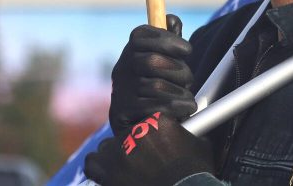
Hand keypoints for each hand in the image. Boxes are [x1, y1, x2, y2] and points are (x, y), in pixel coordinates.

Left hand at [84, 112, 213, 185]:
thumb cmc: (194, 173)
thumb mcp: (200, 146)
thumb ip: (192, 132)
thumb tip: (193, 128)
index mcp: (158, 121)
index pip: (146, 121)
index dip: (149, 135)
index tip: (154, 146)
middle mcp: (136, 132)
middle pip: (125, 134)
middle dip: (133, 146)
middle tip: (143, 161)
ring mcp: (120, 151)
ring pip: (107, 147)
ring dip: (116, 156)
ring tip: (127, 169)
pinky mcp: (109, 171)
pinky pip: (92, 163)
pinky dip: (98, 167)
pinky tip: (109, 173)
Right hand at [110, 14, 196, 134]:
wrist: (140, 124)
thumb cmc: (158, 84)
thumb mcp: (165, 59)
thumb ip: (170, 40)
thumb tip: (171, 20)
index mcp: (131, 50)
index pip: (142, 35)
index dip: (168, 40)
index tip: (187, 50)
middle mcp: (121, 68)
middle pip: (151, 61)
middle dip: (179, 70)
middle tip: (189, 79)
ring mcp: (120, 91)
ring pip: (155, 86)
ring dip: (179, 93)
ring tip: (188, 98)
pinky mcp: (122, 112)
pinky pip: (153, 107)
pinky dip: (175, 108)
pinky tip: (185, 108)